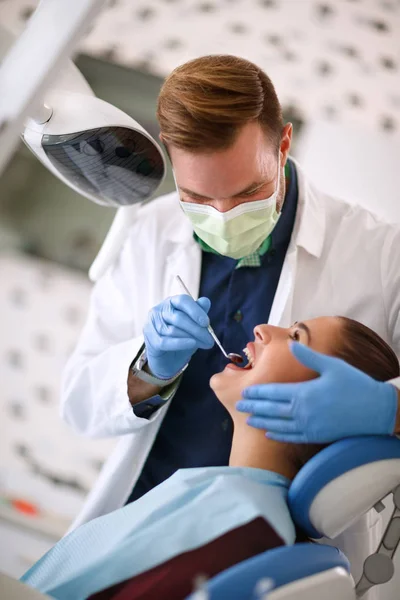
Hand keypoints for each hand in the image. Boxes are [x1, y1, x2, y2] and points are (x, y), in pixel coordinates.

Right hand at [143, 294, 212, 378]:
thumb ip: (199, 313)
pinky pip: (165, 341)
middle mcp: (159, 310)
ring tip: (205, 344)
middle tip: (210, 339)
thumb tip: (206, 301)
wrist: (168, 359)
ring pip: (173, 330)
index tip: (206, 323)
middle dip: (197, 329)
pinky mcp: (149, 338)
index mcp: (171, 303)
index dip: (195, 311)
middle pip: (179, 318)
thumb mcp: (193, 325)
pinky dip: (180, 343)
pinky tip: (192, 344)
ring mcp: (151, 324)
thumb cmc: (181, 338)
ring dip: (191, 338)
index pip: (182, 301)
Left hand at [236, 342, 397, 442]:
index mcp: (304, 392)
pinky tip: (270, 434)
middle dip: (254, 408)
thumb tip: (291, 343)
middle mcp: (303, 411)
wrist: (377, 411)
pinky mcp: (317, 435)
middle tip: (239, 407)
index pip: (273, 393)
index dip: (258, 393)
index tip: (244, 393)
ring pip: (279, 425)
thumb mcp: (332, 366)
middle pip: (272, 410)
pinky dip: (279, 435)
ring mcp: (309, 426)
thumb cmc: (355, 384)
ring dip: (262, 422)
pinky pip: (292, 437)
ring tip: (249, 420)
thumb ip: (308, 356)